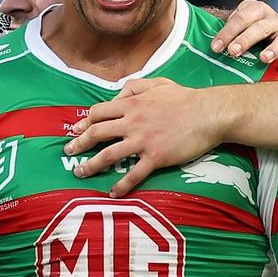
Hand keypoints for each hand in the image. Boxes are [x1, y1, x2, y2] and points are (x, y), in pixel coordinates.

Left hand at [65, 78, 233, 196]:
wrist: (209, 113)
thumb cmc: (185, 98)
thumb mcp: (157, 83)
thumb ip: (134, 87)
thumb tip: (117, 95)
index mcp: (130, 104)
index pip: (98, 113)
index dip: (84, 122)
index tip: (76, 131)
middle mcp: (131, 122)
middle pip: (96, 133)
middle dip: (78, 144)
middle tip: (68, 152)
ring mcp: (142, 141)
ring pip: (108, 155)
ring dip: (90, 165)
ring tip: (80, 172)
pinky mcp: (155, 157)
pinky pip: (133, 174)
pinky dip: (121, 185)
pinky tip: (113, 193)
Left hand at [211, 0, 277, 72]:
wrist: (263, 34)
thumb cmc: (241, 32)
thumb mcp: (231, 25)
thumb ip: (215, 26)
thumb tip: (189, 33)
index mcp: (255, 9)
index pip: (241, 18)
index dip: (227, 32)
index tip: (215, 47)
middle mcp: (272, 18)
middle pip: (260, 27)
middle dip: (246, 40)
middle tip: (233, 52)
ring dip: (273, 49)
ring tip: (263, 59)